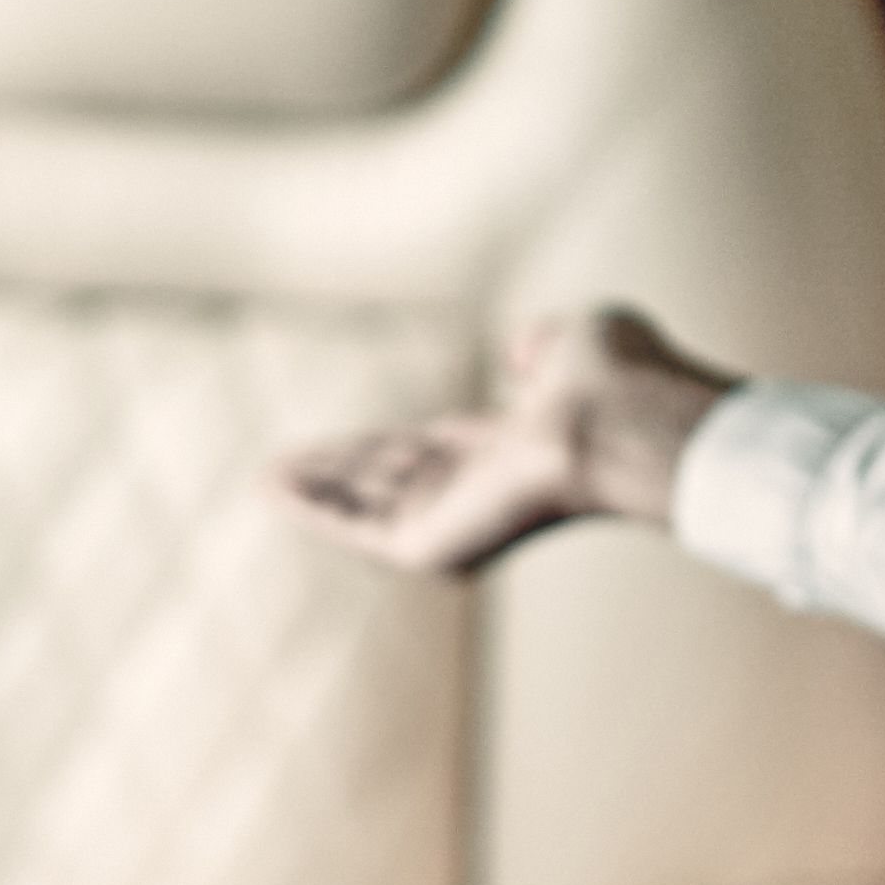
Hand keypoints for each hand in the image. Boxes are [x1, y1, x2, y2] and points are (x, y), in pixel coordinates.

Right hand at [273, 303, 739, 577]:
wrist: (620, 422)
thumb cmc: (615, 378)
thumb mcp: (576, 339)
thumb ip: (543, 344)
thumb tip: (523, 352)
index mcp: (516, 449)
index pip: (441, 452)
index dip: (394, 447)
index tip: (357, 443)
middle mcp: (484, 491)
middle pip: (396, 483)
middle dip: (343, 475)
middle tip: (288, 468)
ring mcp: (458, 523)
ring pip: (369, 507)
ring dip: (316, 493)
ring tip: (265, 479)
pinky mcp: (432, 546)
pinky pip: (358, 527)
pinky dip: (313, 508)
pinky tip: (274, 489)